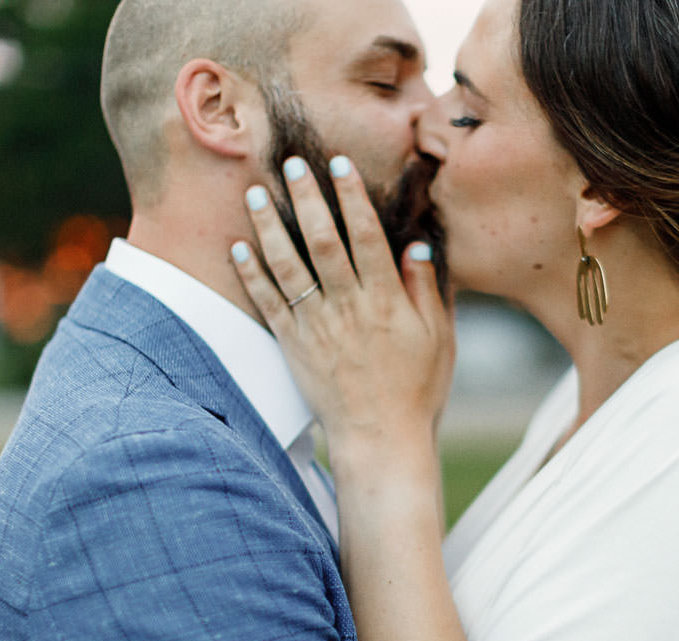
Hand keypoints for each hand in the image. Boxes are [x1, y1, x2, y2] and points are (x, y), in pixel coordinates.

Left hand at [230, 156, 453, 453]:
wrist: (381, 439)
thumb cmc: (417, 390)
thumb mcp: (439, 338)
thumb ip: (427, 291)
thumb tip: (417, 247)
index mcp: (386, 300)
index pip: (367, 235)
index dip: (352, 196)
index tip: (340, 163)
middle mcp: (348, 307)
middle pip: (322, 240)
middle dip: (306, 198)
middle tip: (291, 163)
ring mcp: (317, 326)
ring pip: (288, 266)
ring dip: (268, 227)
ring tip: (254, 193)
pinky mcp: (294, 346)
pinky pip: (268, 304)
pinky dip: (251, 274)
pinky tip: (239, 248)